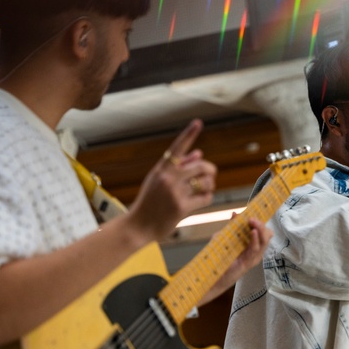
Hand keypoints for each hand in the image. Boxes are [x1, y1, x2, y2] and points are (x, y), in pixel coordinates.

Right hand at [126, 119, 216, 240]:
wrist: (138, 226)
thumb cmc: (148, 203)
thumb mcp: (157, 181)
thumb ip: (177, 167)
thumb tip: (199, 153)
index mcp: (161, 169)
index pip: (177, 147)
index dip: (189, 134)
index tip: (198, 122)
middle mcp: (168, 178)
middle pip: (201, 166)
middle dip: (210, 171)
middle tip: (210, 176)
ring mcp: (175, 193)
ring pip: (205, 182)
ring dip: (209, 185)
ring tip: (204, 189)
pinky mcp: (181, 207)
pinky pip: (205, 198)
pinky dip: (207, 198)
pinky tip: (201, 200)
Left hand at [199, 217, 272, 305]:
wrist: (211, 275)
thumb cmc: (218, 258)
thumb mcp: (223, 238)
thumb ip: (230, 227)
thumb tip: (235, 214)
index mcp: (251, 244)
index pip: (263, 231)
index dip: (260, 221)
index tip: (253, 213)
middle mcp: (255, 250)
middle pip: (267, 235)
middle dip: (261, 224)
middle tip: (252, 218)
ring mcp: (254, 257)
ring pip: (264, 241)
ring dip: (260, 229)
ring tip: (252, 221)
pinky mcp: (249, 263)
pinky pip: (256, 249)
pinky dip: (255, 240)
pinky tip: (253, 232)